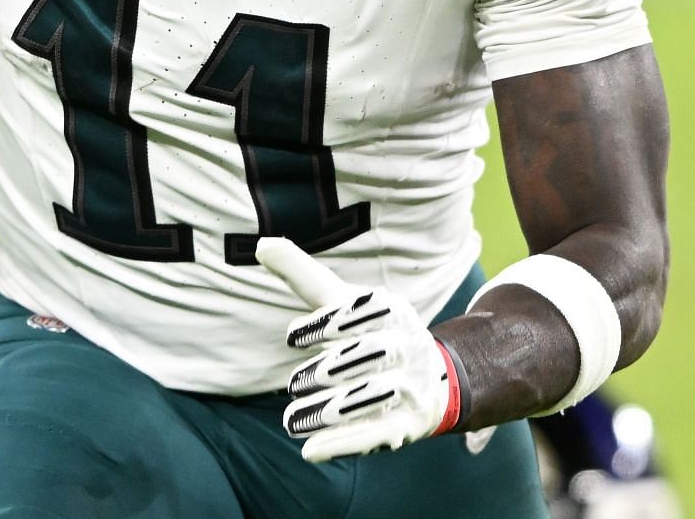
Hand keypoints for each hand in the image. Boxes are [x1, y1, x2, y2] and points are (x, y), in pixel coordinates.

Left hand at [256, 237, 460, 461]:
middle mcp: (406, 346)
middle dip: (328, 371)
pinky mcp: (408, 425)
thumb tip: (262, 244)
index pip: (362, 312)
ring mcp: (411, 387)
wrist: (432, 377)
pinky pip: (377, 434)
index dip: (328, 324)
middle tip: (294, 384)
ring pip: (370, 398)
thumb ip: (305, 276)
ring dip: (329, 411)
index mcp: (392, 311)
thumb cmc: (372, 332)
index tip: (292, 336)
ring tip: (292, 420)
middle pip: (367, 357)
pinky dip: (343, 443)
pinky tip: (310, 449)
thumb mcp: (345, 301)